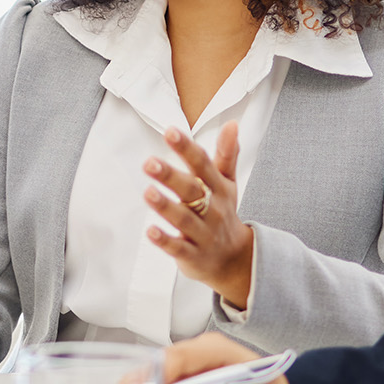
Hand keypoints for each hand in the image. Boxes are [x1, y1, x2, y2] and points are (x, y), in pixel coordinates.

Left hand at [144, 123, 254, 308]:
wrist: (235, 259)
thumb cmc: (223, 213)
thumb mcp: (227, 183)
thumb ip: (227, 154)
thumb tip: (232, 123)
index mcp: (217, 188)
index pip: (202, 164)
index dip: (186, 148)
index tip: (170, 131)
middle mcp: (212, 209)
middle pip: (191, 191)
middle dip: (171, 177)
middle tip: (149, 162)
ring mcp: (203, 233)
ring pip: (183, 219)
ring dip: (165, 207)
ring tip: (148, 192)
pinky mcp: (192, 255)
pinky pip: (178, 248)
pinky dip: (165, 241)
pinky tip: (150, 232)